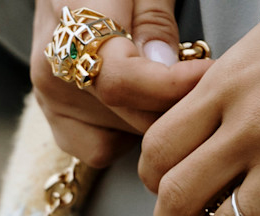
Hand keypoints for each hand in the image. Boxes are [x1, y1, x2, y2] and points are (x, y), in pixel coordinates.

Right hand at [31, 0, 209, 167]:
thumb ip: (154, 20)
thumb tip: (166, 67)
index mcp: (71, 23)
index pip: (121, 80)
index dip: (170, 85)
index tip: (207, 74)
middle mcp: (54, 71)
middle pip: (130, 115)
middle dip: (174, 101)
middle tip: (195, 75)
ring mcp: (53, 102)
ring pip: (125, 136)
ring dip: (152, 116)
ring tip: (155, 81)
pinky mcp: (57, 123)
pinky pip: (102, 150)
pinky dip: (125, 135)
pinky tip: (131, 104)